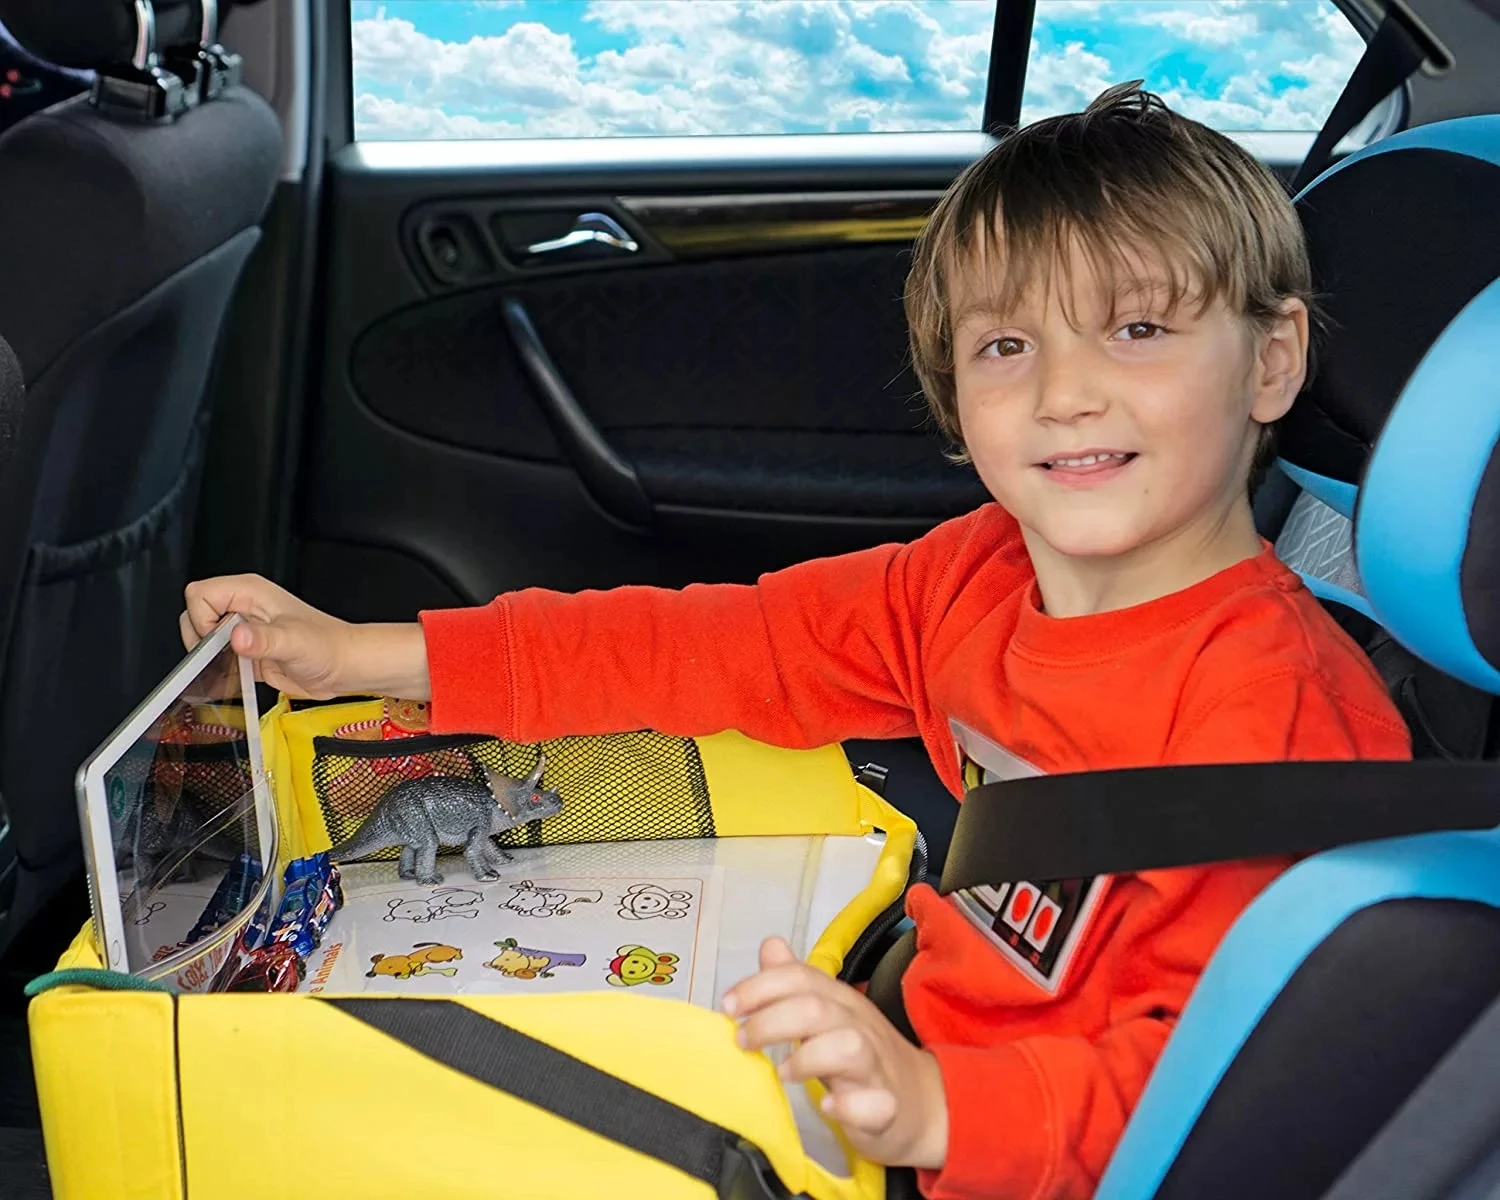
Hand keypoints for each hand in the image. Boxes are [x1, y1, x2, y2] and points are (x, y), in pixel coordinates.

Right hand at [180, 574, 429, 700]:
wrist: (345, 668)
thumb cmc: (329, 647)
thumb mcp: (294, 642)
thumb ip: (264, 639)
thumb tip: (238, 636)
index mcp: (250, 592)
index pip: (200, 594)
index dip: (202, 619)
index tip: (222, 640)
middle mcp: (244, 608)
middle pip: (195, 617)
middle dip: (202, 641)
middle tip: (227, 656)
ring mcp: (244, 630)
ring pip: (203, 640)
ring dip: (210, 659)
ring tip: (236, 668)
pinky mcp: (247, 652)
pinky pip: (217, 660)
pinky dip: (218, 672)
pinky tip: (235, 680)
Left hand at [722, 937, 947, 1170]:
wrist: (921, 1102)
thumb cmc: (864, 1056)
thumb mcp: (830, 1012)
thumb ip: (797, 981)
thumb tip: (770, 946)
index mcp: (840, 1002)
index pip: (800, 977)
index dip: (759, 987)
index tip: (727, 1007)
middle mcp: (858, 1027)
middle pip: (815, 1008)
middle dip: (770, 1021)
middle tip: (742, 1040)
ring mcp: (875, 1067)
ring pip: (847, 1048)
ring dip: (807, 1058)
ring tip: (783, 1073)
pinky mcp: (886, 1108)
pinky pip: (874, 1105)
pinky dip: (848, 1105)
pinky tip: (828, 1107)